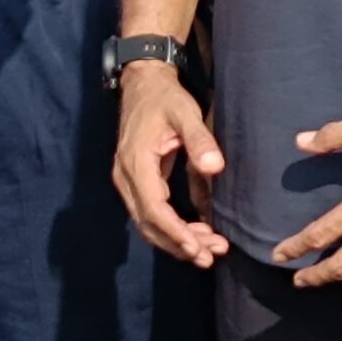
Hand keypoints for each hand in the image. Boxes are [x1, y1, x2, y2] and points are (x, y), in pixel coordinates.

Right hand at [113, 64, 231, 266]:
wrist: (143, 83)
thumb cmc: (165, 97)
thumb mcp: (185, 112)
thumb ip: (200, 140)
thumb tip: (215, 168)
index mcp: (135, 163)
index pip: (153, 209)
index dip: (175, 232)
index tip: (198, 249)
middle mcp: (125, 177)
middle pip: (149, 223)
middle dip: (179, 244)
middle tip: (210, 257)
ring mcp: (128, 181)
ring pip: (148, 223)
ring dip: (176, 240)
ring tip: (208, 252)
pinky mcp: (136, 181)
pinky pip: (151, 212)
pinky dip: (172, 227)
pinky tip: (196, 234)